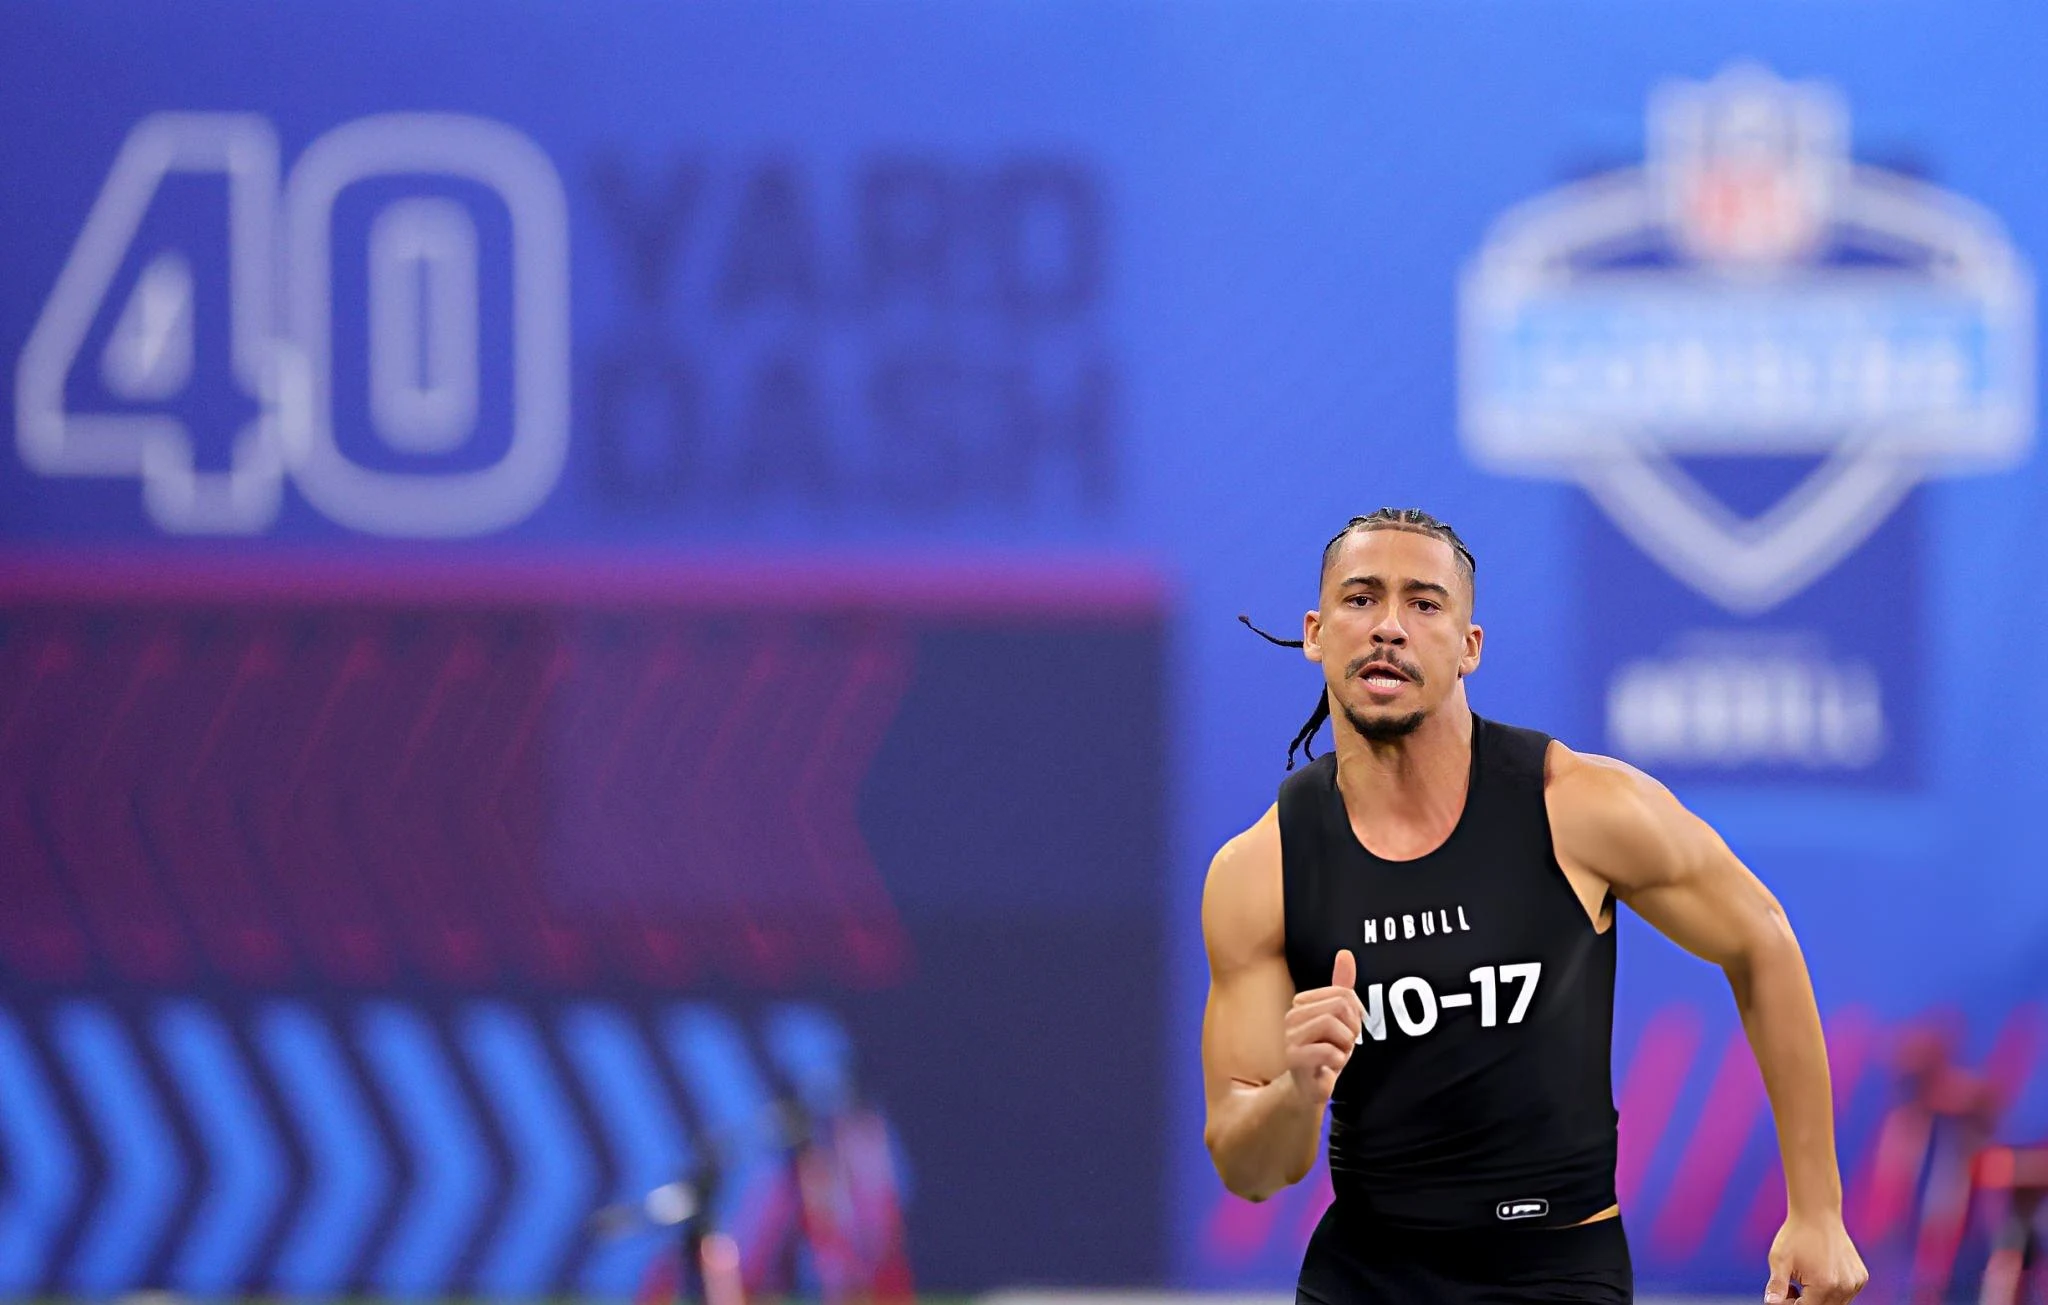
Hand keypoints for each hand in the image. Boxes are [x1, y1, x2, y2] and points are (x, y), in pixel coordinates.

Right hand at [1285, 950, 1364, 1106]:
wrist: (1312, 1087)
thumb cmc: (1325, 1051)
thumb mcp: (1339, 1018)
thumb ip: (1342, 987)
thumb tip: (1346, 953)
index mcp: (1302, 1003)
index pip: (1345, 994)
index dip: (1355, 1015)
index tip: (1347, 1031)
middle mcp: (1291, 1016)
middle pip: (1341, 1006)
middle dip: (1352, 1029)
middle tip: (1343, 1045)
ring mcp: (1290, 1037)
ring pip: (1333, 1025)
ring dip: (1345, 1045)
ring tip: (1336, 1055)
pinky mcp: (1294, 1059)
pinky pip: (1329, 1050)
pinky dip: (1338, 1060)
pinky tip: (1329, 1067)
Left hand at [1765, 1211, 1866, 1303]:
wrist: (1818, 1213)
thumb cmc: (1796, 1235)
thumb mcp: (1779, 1260)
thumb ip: (1776, 1286)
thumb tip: (1770, 1303)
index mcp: (1824, 1285)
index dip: (1791, 1303)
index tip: (1785, 1289)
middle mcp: (1844, 1287)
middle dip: (1805, 1302)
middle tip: (1793, 1285)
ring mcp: (1855, 1283)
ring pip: (1835, 1304)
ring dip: (1819, 1298)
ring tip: (1806, 1278)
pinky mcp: (1861, 1277)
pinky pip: (1846, 1294)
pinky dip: (1833, 1290)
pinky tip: (1821, 1273)